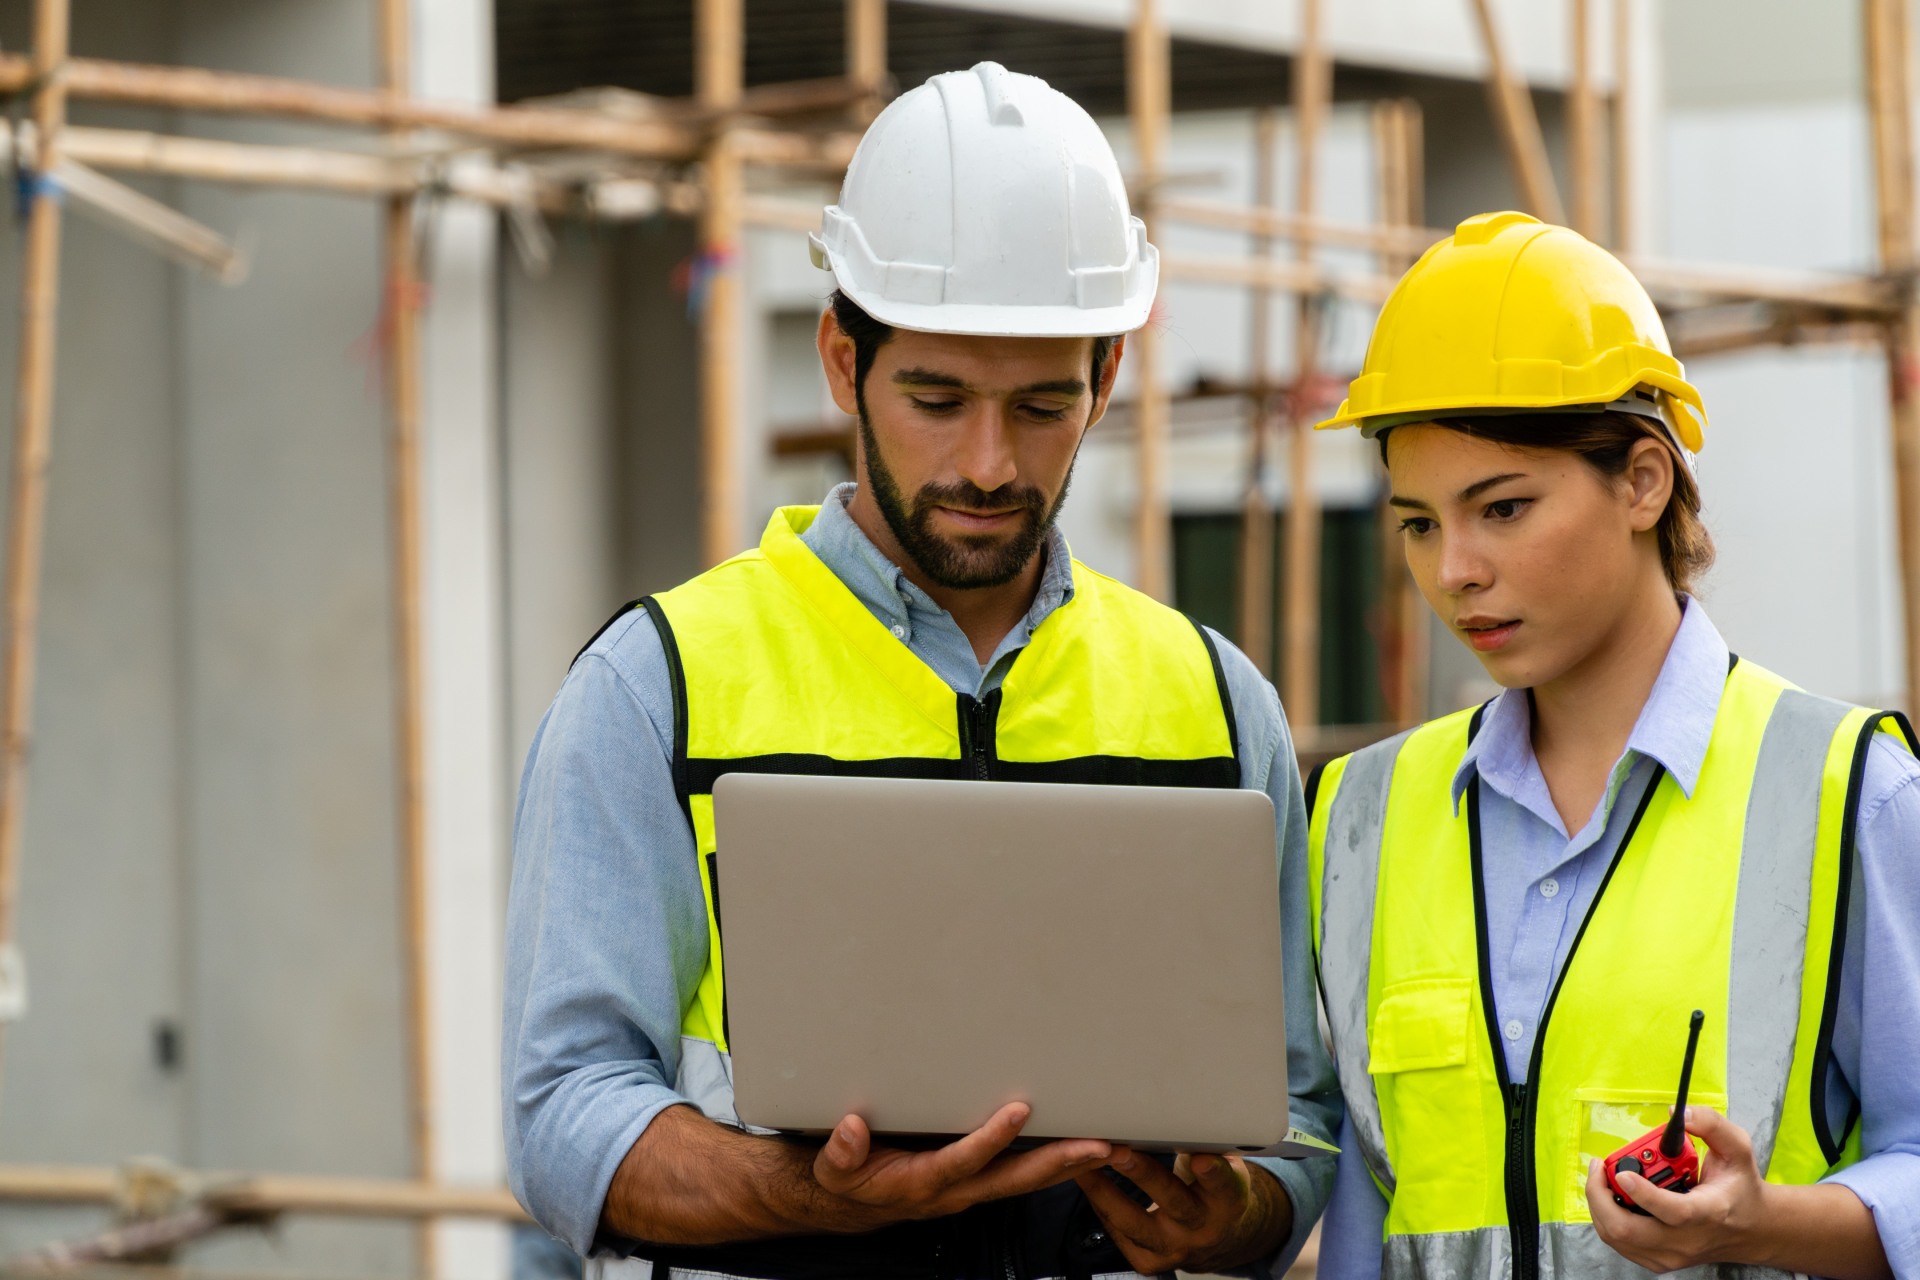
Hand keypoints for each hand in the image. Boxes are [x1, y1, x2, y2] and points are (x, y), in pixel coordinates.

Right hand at [812, 1102, 1113, 1230]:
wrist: (854, 1201)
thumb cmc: (850, 1178)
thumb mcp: (833, 1169)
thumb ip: (841, 1152)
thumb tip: (852, 1129)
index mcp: (921, 1183)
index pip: (963, 1161)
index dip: (991, 1138)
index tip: (1018, 1111)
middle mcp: (956, 1190)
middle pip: (1015, 1179)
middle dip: (1060, 1163)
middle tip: (1099, 1145)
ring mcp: (973, 1188)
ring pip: (1028, 1180)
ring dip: (1070, 1165)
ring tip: (1110, 1146)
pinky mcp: (981, 1180)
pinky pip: (1024, 1176)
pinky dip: (1058, 1165)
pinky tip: (1084, 1150)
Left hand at [1074, 1150, 1291, 1274]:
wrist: (1218, 1237)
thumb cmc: (1214, 1187)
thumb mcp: (1223, 1164)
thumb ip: (1206, 1144)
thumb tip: (1182, 1102)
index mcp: (1228, 1201)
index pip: (1223, 1185)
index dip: (1213, 1173)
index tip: (1201, 1158)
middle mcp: (1202, 1228)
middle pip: (1173, 1201)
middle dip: (1145, 1176)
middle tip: (1121, 1153)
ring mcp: (1175, 1249)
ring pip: (1135, 1223)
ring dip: (1106, 1192)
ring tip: (1083, 1165)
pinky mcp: (1150, 1260)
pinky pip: (1120, 1234)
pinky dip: (1100, 1207)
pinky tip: (1086, 1183)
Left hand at [1586, 1106, 1764, 1271]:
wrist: (1752, 1229)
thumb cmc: (1740, 1187)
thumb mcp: (1738, 1148)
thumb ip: (1712, 1124)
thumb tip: (1679, 1113)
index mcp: (1710, 1211)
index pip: (1674, 1211)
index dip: (1643, 1194)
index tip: (1622, 1173)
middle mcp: (1688, 1239)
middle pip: (1629, 1231)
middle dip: (1602, 1196)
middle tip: (1600, 1167)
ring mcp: (1672, 1254)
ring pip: (1617, 1238)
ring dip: (1600, 1204)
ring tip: (1603, 1177)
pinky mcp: (1658, 1260)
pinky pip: (1620, 1243)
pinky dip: (1606, 1218)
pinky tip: (1613, 1195)